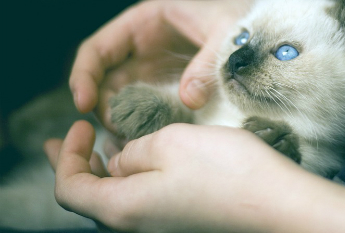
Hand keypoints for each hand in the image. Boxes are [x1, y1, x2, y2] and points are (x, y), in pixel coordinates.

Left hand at [44, 120, 306, 231]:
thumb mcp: (169, 144)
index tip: (78, 124)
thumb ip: (133, 152)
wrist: (275, 203)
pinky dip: (131, 174)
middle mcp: (136, 224)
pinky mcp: (180, 218)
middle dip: (77, 162)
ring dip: (104, 168)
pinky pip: (142, 197)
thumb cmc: (224, 171)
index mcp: (123, 208)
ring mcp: (160, 224)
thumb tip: (121, 161)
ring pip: (116, 195)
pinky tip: (139, 156)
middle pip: (90, 195)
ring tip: (102, 144)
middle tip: (70, 138)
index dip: (65, 154)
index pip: (70, 186)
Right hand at [69, 0, 252, 131]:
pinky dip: (145, 122)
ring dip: (123, 118)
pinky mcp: (168, 88)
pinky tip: (151, 136)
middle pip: (104, 79)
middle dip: (104, 105)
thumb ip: (207, 63)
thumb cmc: (241, 18)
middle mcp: (141, 47)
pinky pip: (147, 107)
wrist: (263, 28)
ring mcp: (154, 69)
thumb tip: (188, 99)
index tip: (83, 103)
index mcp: (144, 21)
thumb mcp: (227, 33)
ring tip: (134, 137)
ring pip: (122, 98)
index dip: (83, 74)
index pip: (97, 48)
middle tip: (118, 129)